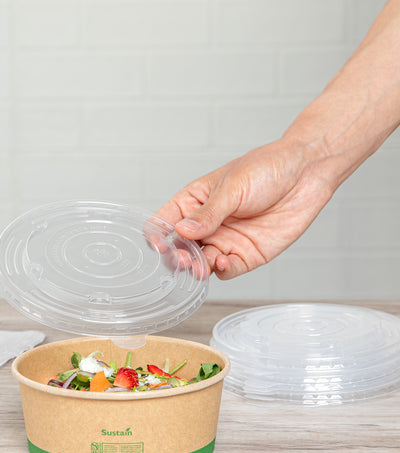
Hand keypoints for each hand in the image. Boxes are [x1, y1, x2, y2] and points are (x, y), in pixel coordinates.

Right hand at [155, 137, 333, 279]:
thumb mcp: (232, 187)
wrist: (308, 172)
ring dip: (198, 268)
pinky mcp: (246, 255)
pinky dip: (221, 271)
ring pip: (201, 263)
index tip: (158, 245)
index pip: (165, 223)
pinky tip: (222, 263)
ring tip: (200, 266)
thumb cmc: (267, 169)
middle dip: (178, 257)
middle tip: (182, 260)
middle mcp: (206, 226)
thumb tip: (181, 232)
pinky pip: (227, 270)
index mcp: (194, 203)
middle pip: (181, 249)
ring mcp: (225, 241)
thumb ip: (208, 214)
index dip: (157, 236)